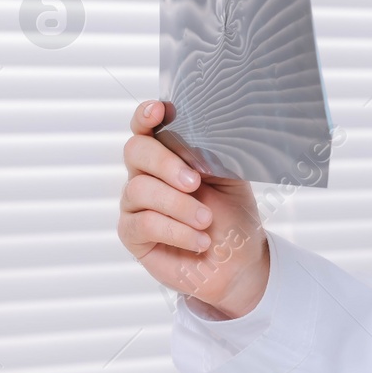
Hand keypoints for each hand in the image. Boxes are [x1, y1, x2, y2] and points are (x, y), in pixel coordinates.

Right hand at [118, 100, 269, 317]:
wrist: (238, 261)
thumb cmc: (232, 217)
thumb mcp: (230, 179)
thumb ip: (212, 155)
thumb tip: (203, 134)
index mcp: (169, 156)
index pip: (147, 129)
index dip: (146, 116)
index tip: (158, 111)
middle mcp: (146, 176)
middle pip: (136, 151)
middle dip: (166, 164)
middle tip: (194, 182)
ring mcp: (136, 205)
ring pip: (139, 190)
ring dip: (178, 205)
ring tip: (205, 220)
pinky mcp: (133, 234)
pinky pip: (144, 223)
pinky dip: (176, 231)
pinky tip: (199, 240)